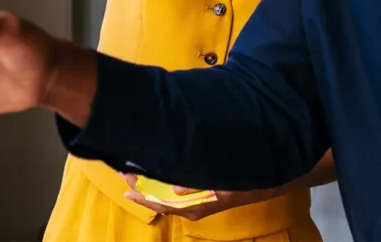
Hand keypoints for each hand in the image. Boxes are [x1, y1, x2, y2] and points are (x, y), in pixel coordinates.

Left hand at [122, 173, 237, 220]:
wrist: (257, 184)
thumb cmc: (237, 183)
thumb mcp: (219, 185)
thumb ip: (197, 187)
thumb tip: (175, 188)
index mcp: (192, 208)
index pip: (160, 204)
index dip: (142, 196)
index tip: (125, 186)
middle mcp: (188, 208)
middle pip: (158, 200)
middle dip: (141, 187)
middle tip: (124, 171)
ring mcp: (192, 203)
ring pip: (164, 196)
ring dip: (149, 184)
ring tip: (133, 171)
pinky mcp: (196, 196)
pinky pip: (172, 193)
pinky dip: (160, 183)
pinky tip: (154, 174)